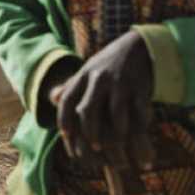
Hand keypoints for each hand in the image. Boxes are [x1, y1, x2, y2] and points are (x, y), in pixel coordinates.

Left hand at [48, 30, 154, 171]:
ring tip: (117, 148)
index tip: (66, 135)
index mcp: (83, 76)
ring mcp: (120, 83)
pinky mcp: (140, 87)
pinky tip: (140, 136)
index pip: (68, 101)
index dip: (65, 120)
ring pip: (115, 115)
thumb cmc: (109, 63)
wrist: (138, 45)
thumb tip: (54, 98)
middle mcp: (99, 80)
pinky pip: (139, 112)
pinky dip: (140, 127)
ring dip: (116, 135)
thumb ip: (73, 85)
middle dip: (90, 132)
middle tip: (95, 147)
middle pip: (88, 111)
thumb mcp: (88, 70)